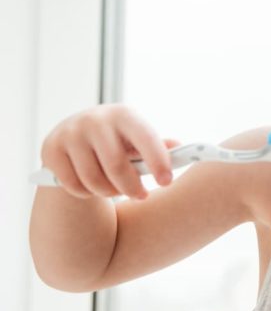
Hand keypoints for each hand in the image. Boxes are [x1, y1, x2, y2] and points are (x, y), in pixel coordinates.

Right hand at [39, 104, 176, 200]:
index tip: (167, 181)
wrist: (74, 132)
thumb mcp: (137, 136)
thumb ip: (158, 145)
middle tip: (142, 196)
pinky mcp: (51, 149)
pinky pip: (73, 185)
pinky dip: (87, 194)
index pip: (145, 138)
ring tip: (118, 191)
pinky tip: (94, 188)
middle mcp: (95, 120)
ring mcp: (70, 134)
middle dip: (132, 187)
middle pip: (116, 166)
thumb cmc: (117, 138)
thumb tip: (180, 149)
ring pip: (93, 180)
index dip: (158, 161)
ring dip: (109, 192)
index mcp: (123, 114)